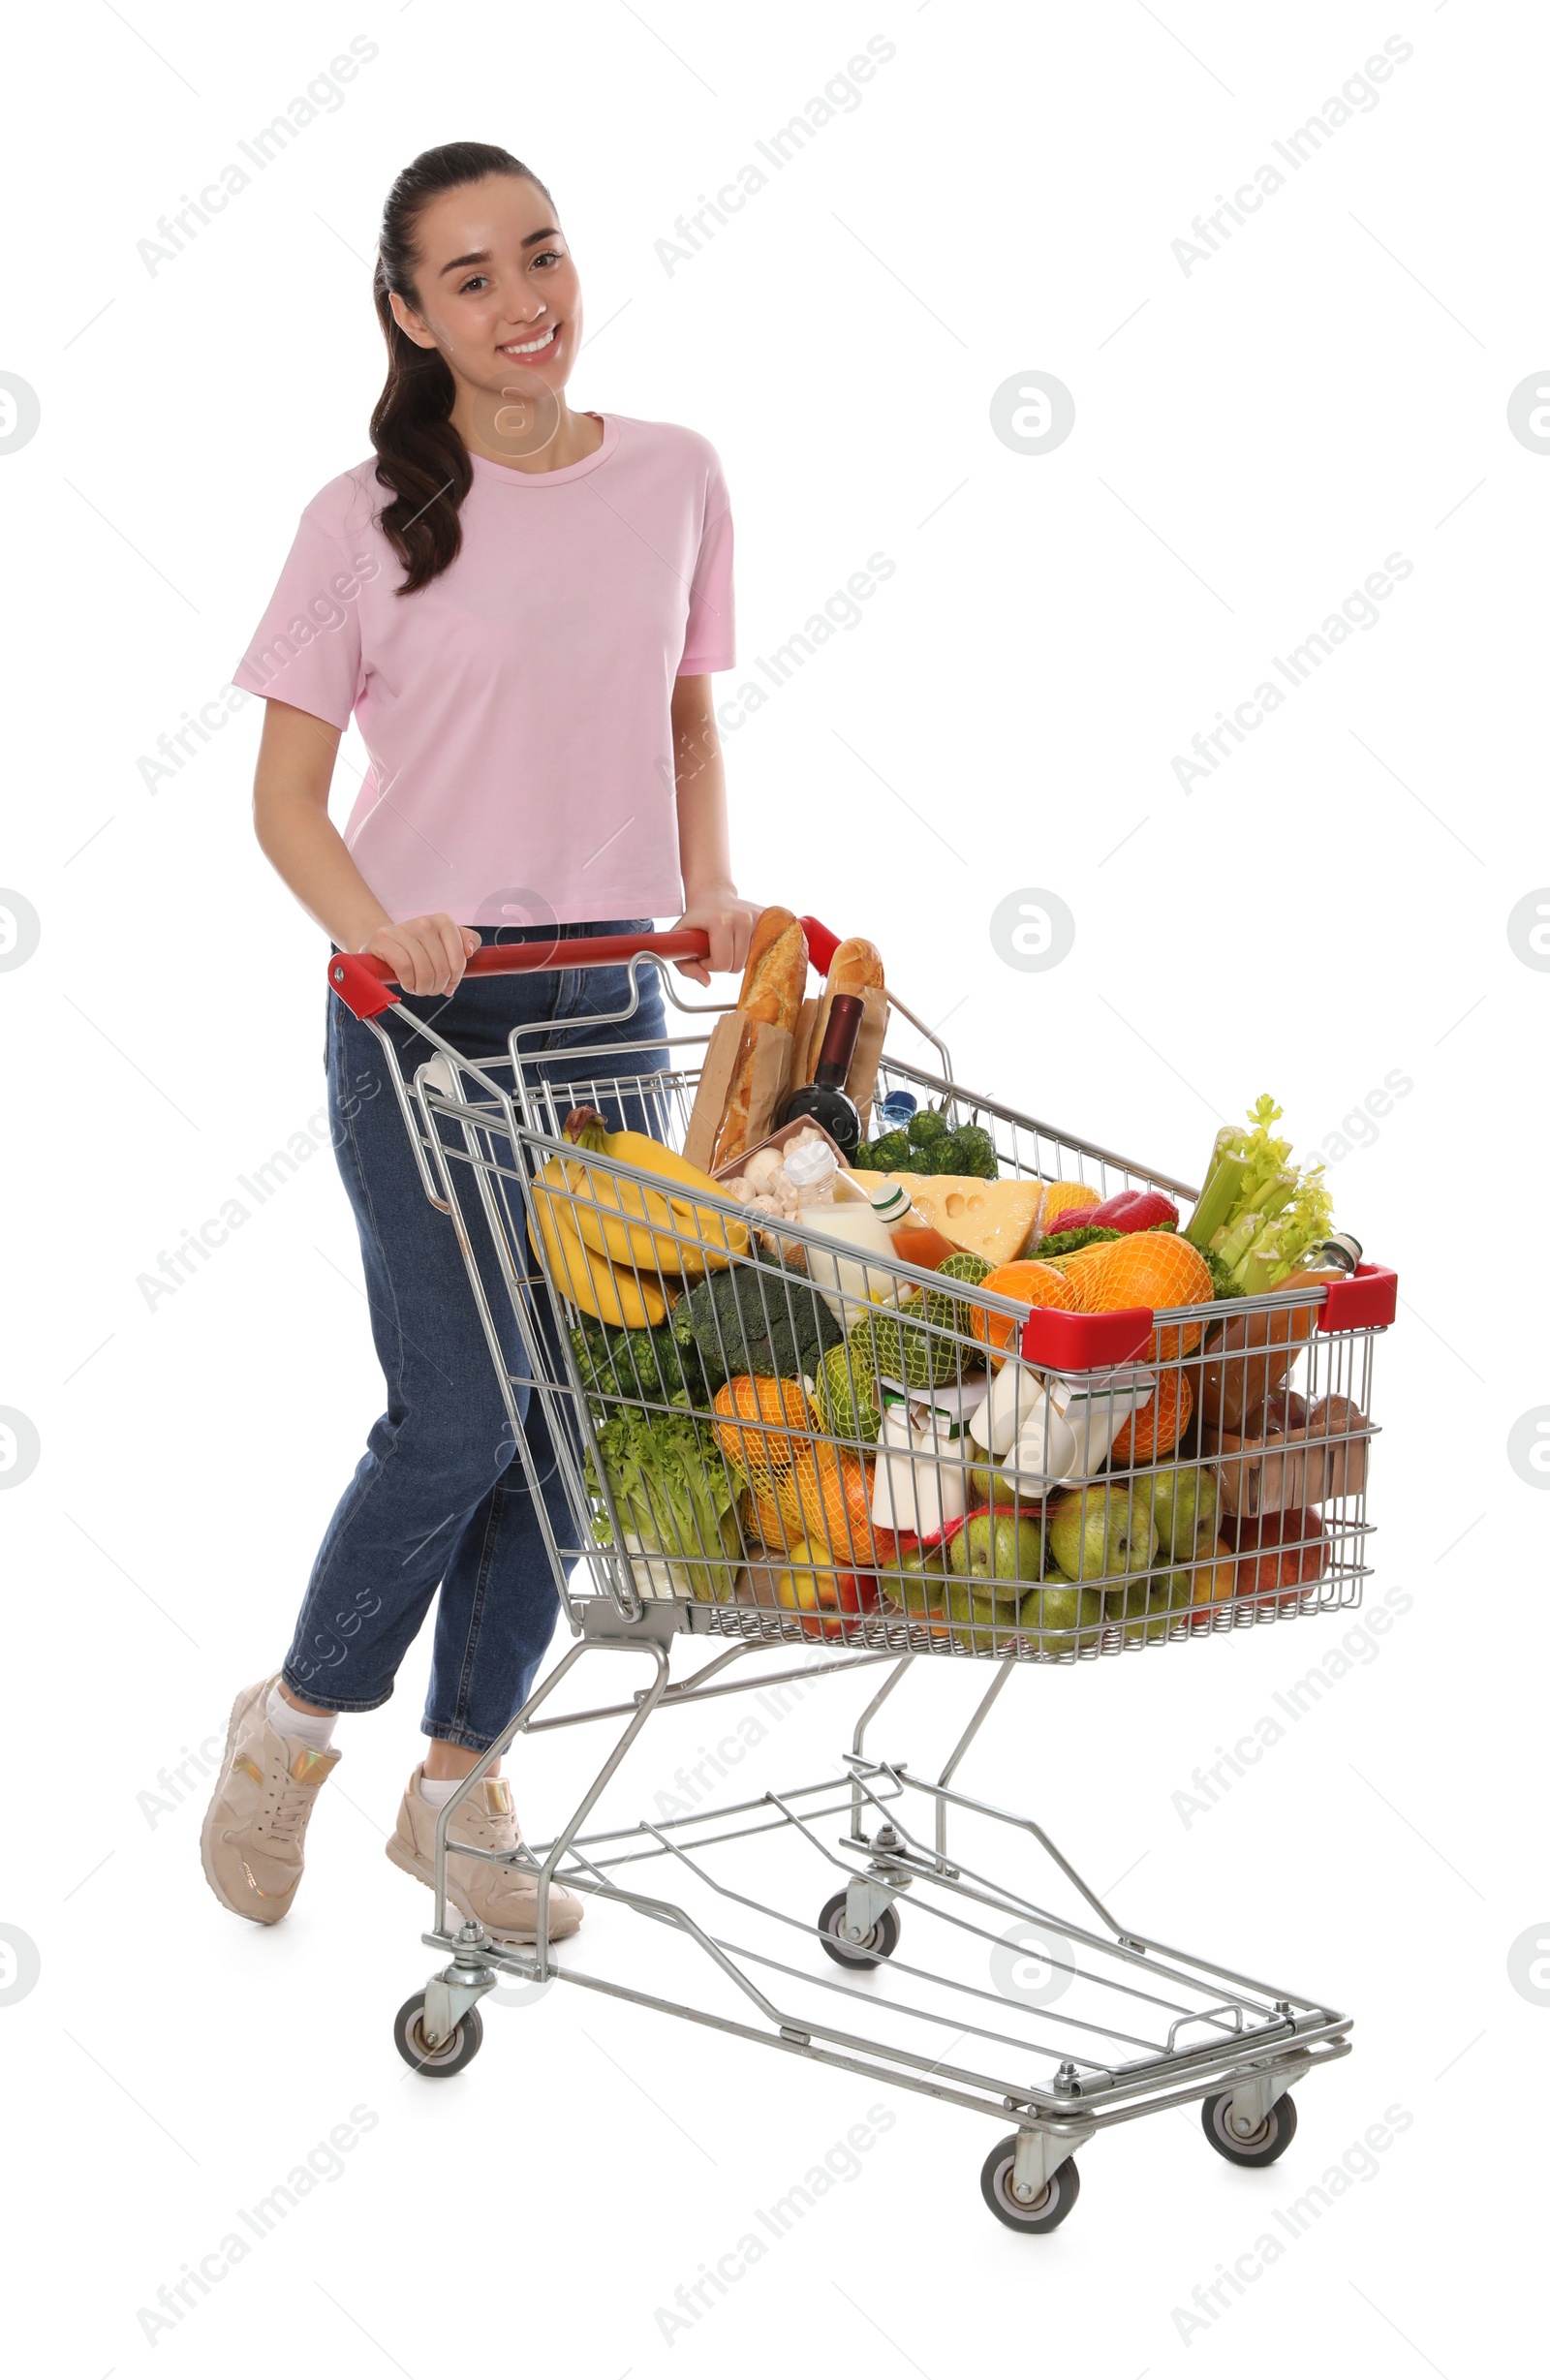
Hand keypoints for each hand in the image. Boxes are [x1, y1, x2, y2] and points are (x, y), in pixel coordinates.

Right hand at [361, 913, 480, 996]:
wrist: (383, 944)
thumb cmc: (417, 949)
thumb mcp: (443, 944)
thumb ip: (463, 944)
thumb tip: (470, 951)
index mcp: (443, 921)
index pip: (459, 958)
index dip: (456, 977)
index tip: (449, 984)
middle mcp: (424, 922)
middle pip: (442, 967)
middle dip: (438, 986)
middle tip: (431, 989)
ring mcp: (403, 929)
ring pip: (424, 970)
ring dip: (423, 987)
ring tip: (418, 988)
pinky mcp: (384, 939)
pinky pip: (405, 968)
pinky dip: (408, 982)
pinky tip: (407, 983)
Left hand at [672, 893, 761, 986]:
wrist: (712, 894)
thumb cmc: (696, 920)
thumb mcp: (679, 939)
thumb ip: (686, 967)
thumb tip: (707, 983)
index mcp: (721, 922)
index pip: (722, 964)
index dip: (709, 965)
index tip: (704, 954)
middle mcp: (743, 918)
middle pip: (738, 965)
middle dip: (724, 963)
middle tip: (715, 949)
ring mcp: (758, 917)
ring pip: (751, 960)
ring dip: (738, 958)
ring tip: (728, 943)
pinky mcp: (768, 918)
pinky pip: (762, 950)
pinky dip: (751, 951)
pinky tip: (742, 940)